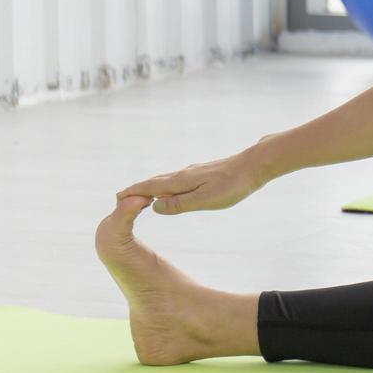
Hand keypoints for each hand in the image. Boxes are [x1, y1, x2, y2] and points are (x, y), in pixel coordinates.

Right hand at [116, 152, 267, 214]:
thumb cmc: (233, 185)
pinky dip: (166, 186)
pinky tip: (172, 190)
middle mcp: (184, 174)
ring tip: (140, 195)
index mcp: (181, 181)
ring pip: (167, 180)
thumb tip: (154, 206)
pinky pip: (178, 180)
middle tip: (120, 198)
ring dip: (151, 187)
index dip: (133, 192)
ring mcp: (194, 172)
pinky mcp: (204, 173)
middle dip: (138, 189)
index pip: (151, 187)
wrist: (255, 165)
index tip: (116, 198)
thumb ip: (180, 204)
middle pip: (155, 182)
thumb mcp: (205, 200)